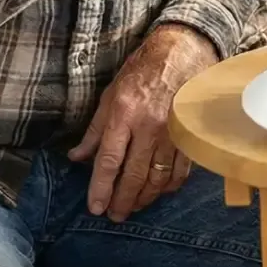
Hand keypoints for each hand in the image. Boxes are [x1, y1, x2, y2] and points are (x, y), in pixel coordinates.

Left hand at [68, 24, 217, 222]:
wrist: (183, 51)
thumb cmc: (143, 70)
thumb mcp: (112, 93)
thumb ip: (96, 129)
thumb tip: (77, 157)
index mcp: (125, 114)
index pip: (110, 160)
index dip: (101, 188)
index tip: (95, 207)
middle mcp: (149, 126)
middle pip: (134, 175)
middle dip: (122, 201)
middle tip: (114, 215)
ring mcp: (172, 132)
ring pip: (158, 178)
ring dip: (144, 198)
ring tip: (134, 206)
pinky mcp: (189, 134)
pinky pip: (180, 170)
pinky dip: (169, 186)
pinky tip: (160, 191)